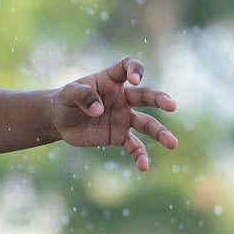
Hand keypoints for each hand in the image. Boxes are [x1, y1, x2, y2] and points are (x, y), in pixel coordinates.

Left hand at [50, 56, 177, 171]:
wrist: (60, 121)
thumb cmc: (65, 101)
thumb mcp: (67, 94)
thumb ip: (82, 96)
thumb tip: (99, 109)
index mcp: (110, 80)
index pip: (127, 66)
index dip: (135, 69)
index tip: (135, 79)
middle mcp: (122, 98)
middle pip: (145, 96)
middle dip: (159, 99)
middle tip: (172, 106)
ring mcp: (124, 117)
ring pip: (147, 124)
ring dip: (160, 133)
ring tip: (173, 143)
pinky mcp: (119, 136)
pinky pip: (134, 146)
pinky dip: (140, 156)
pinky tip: (144, 166)